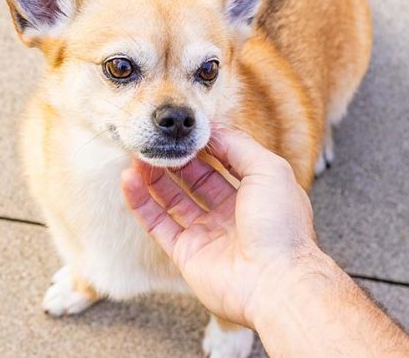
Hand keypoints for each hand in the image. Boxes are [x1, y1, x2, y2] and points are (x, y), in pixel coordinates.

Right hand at [120, 128, 327, 327]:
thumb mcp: (269, 169)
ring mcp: (207, 235)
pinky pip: (158, 224)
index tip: (183, 128)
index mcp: (256, 193)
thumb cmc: (280, 224)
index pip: (224, 162)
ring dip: (154, 177)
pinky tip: (129, 179)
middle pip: (196, 180)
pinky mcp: (186, 255)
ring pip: (173, 200)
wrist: (275, 281)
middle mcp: (231, 214)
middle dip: (176, 159)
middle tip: (156, 139)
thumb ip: (238, 145)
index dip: (204, 145)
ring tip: (138, 154)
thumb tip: (209, 130)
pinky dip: (141, 203)